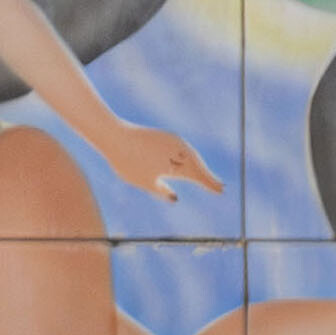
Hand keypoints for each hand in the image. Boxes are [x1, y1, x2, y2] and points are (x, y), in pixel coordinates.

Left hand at [88, 117, 217, 207]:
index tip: (220, 190)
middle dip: (207, 177)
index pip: (199, 177)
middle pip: (198, 166)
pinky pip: (183, 149)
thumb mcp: (145, 182)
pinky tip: (188, 163)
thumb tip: (175, 198)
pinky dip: (189, 158)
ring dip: (199, 167)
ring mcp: (174, 142)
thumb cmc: (128, 162)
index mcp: (176, 166)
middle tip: (219, 187)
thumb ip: (162, 191)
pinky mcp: (167, 136)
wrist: (115, 136)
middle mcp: (179, 152)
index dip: (210, 184)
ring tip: (205, 178)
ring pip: (191, 156)